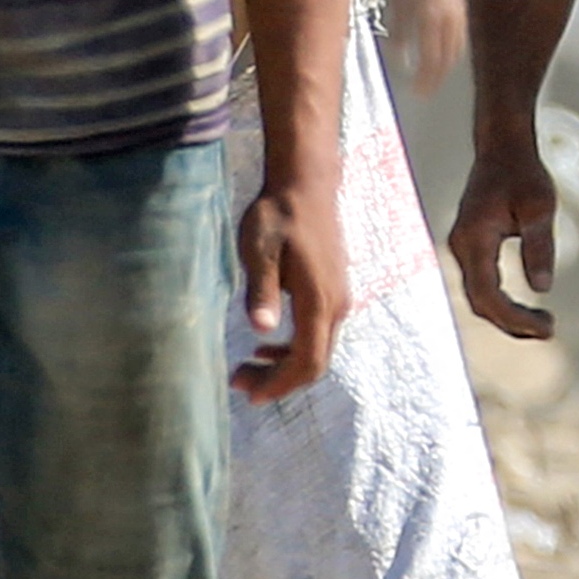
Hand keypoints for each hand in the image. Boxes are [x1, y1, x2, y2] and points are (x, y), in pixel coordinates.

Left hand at [232, 174, 351, 402]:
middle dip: (279, 381)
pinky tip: (266, 343)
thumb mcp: (260, 250)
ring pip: (317, 349)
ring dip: (284, 366)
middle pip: (315, 362)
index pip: (307, 361)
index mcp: (318, 300)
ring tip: (248, 367)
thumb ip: (262, 291)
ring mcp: (338, 297)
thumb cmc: (278, 215)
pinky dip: (293, 347)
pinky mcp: (334, 289)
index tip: (250, 394)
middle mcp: (336, 305)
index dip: (280, 385)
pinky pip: (318, 332)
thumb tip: (261, 330)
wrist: (306, 184)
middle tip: (240, 382)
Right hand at [447, 136, 559, 341]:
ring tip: (541, 324)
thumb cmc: (522, 173)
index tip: (546, 327)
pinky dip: (501, 302)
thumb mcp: (539, 207)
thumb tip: (543, 288)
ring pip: (479, 297)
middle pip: (480, 303)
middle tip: (548, 329)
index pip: (488, 295)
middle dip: (512, 324)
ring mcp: (463, 248)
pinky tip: (522, 309)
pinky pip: (481, 285)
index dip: (515, 319)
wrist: (503, 149)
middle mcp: (462, 247)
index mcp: (474, 239)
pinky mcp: (471, 247)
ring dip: (507, 316)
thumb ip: (539, 247)